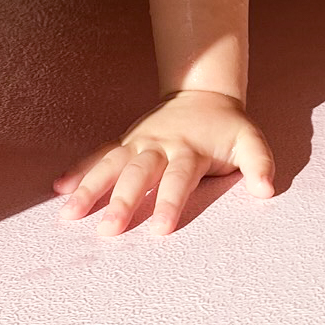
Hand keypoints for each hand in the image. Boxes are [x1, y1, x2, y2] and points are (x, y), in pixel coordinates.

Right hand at [53, 90, 275, 236]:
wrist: (203, 94)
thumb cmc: (227, 127)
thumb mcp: (250, 140)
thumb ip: (259, 164)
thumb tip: (267, 190)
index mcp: (189, 149)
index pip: (179, 178)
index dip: (170, 202)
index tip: (160, 229)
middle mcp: (159, 146)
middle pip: (138, 174)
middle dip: (122, 201)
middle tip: (108, 230)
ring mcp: (138, 143)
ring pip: (111, 165)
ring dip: (90, 188)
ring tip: (69, 214)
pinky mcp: (125, 143)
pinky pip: (99, 155)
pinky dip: (79, 169)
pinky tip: (58, 188)